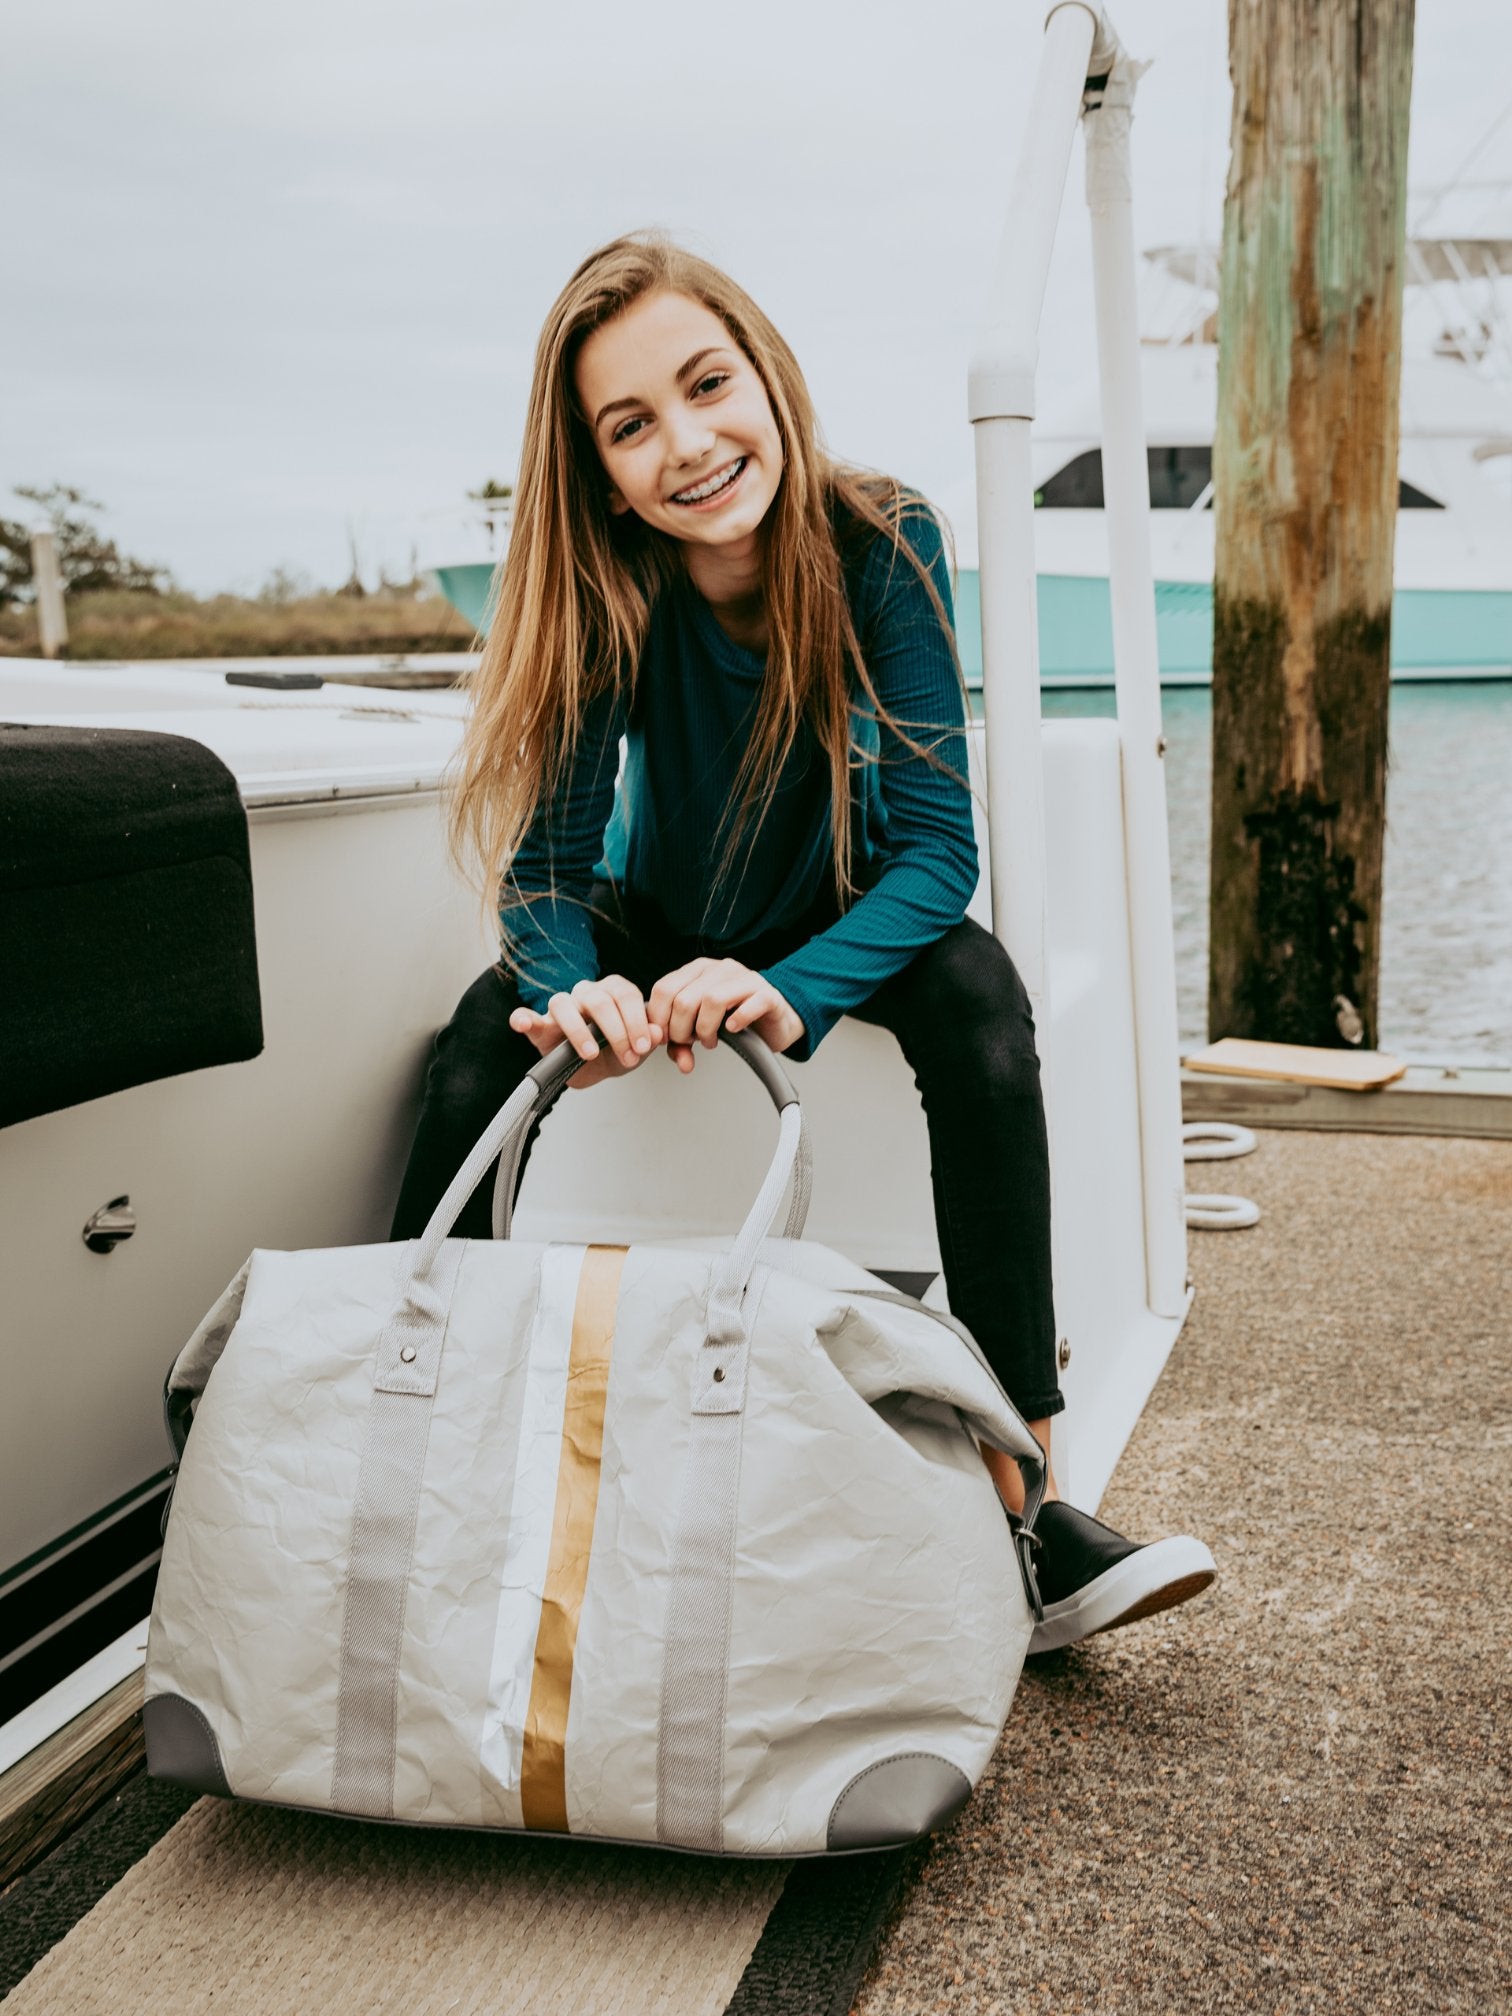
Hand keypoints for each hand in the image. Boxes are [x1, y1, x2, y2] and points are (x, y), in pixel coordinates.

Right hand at [508, 975, 662, 1091]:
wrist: (594, 1070)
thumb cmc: (615, 1052)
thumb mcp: (637, 1049)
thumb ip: (648, 1039)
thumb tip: (658, 1033)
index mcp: (612, 992)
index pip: (625, 995)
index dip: (636, 1021)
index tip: (644, 1046)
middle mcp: (586, 994)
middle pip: (599, 999)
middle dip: (617, 1030)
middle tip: (627, 1056)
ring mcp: (562, 1008)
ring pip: (563, 1003)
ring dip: (579, 1030)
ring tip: (591, 1053)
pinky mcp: (540, 1027)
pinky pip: (528, 1017)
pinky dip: (522, 1018)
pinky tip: (521, 1023)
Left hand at [646, 958, 804, 1074]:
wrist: (777, 1021)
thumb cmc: (738, 1020)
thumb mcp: (702, 1028)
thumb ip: (683, 1042)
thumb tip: (680, 1061)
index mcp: (698, 970)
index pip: (664, 989)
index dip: (660, 1019)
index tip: (666, 1038)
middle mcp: (720, 969)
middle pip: (684, 1000)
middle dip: (681, 1031)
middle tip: (691, 1042)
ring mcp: (745, 979)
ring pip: (712, 1000)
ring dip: (706, 1029)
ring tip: (710, 1040)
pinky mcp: (768, 994)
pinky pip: (749, 1004)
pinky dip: (737, 1021)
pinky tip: (733, 1029)